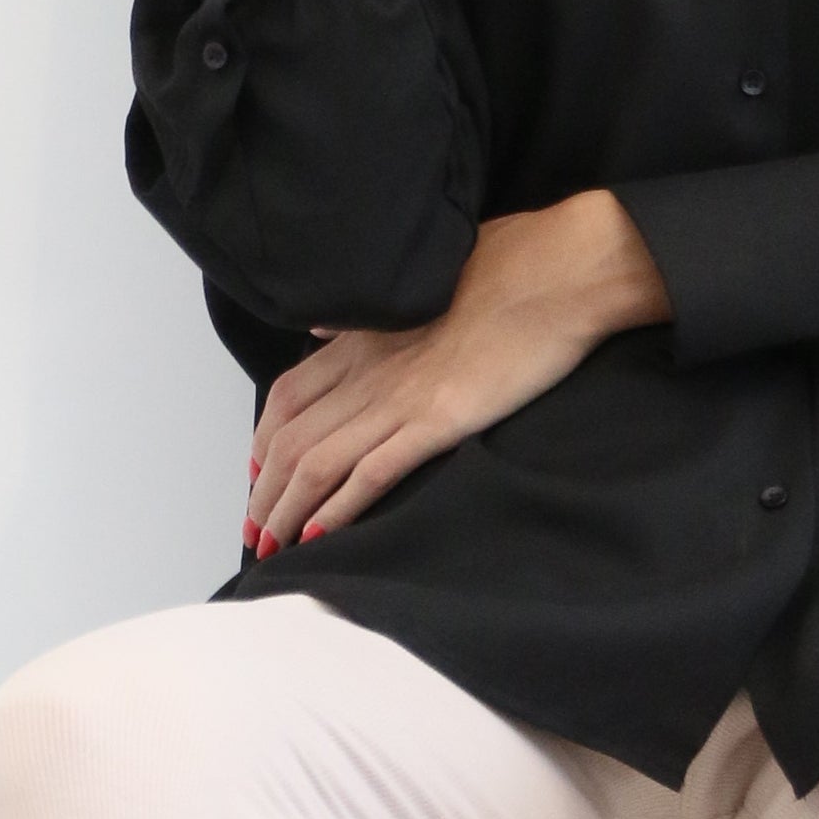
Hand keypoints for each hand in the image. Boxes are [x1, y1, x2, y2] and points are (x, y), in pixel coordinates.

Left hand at [244, 191, 670, 552]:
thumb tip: (324, 328)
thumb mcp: (419, 284)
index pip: (286, 397)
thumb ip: (367, 317)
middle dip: (264, 494)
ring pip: (317, 464)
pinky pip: (370, 473)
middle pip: (289, 440)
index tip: (258, 478)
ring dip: (288, 512)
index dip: (263, 443)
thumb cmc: (507, 270)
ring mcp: (400, 397)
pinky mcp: (437, 420)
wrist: (560, 272)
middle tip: (258, 533)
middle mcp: (368, 368)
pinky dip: (338, 508)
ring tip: (276, 548)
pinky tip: (321, 536)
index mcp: (362, 336)